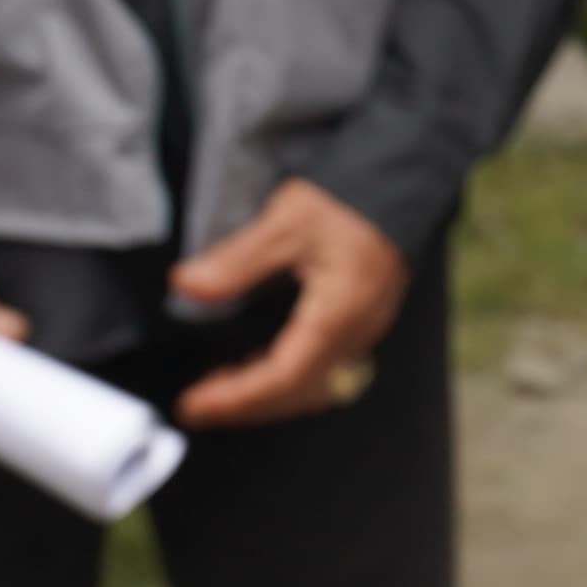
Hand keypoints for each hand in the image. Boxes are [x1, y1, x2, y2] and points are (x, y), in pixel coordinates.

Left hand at [170, 179, 410, 427]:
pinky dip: (283, 377)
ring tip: (217, 388)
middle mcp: (356, 334)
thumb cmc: (347, 199)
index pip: (284, 376)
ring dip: (264, 396)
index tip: (194, 404)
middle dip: (245, 406)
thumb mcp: (286, 222)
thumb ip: (236, 260)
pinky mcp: (360, 323)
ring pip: (311, 387)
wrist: (400, 180)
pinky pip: (322, 369)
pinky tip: (255, 364)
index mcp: (339, 315)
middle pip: (298, 393)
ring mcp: (362, 332)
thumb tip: (185, 286)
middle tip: (195, 406)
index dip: (236, 398)